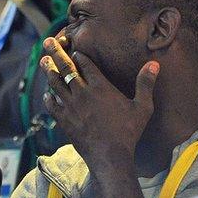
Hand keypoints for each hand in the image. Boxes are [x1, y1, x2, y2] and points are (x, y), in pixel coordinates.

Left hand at [40, 37, 159, 164]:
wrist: (110, 156)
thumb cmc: (129, 132)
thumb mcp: (142, 107)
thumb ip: (145, 84)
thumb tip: (154, 64)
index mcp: (101, 87)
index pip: (86, 64)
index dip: (79, 55)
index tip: (75, 50)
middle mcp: (82, 93)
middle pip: (66, 68)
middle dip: (56, 53)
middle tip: (48, 41)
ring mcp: (70, 106)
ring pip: (55, 83)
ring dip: (48, 70)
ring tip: (43, 61)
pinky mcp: (64, 120)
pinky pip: (51, 105)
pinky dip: (49, 97)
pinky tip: (48, 94)